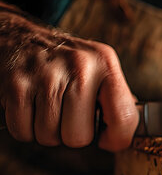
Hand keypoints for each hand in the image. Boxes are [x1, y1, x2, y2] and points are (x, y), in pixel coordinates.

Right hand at [0, 4, 138, 150]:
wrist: (19, 35)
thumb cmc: (66, 62)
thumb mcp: (99, 67)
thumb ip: (118, 98)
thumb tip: (131, 133)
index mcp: (105, 63)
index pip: (123, 117)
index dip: (117, 139)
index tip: (108, 139)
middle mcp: (79, 66)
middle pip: (79, 137)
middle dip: (71, 134)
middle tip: (67, 115)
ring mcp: (45, 75)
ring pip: (49, 136)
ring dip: (46, 131)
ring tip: (47, 107)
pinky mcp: (16, 84)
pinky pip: (22, 131)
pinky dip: (23, 127)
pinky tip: (29, 105)